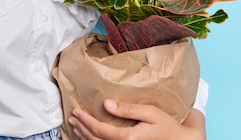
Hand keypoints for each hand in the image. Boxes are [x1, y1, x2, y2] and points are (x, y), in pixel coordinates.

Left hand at [68, 100, 205, 139]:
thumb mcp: (151, 113)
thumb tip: (107, 104)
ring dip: (85, 137)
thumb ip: (128, 109)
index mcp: (129, 138)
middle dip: (82, 128)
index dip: (86, 121)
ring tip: (76, 127)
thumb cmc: (168, 128)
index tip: (77, 111)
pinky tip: (89, 138)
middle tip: (72, 118)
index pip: (100, 130)